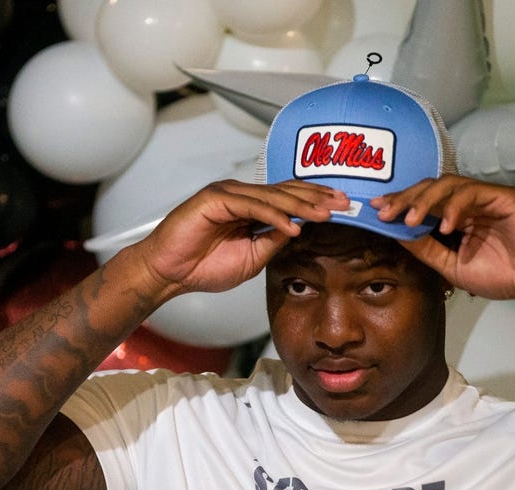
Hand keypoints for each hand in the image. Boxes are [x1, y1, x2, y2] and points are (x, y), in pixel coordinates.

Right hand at [135, 179, 348, 296]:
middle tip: (344, 204)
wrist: (170, 273)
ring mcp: (228, 194)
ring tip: (326, 215)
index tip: (342, 207)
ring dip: (301, 206)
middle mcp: (242, 195)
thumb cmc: (204, 266)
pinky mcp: (215, 199)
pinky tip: (292, 227)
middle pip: (286, 191)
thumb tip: (299, 231)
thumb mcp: (252, 258)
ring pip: (272, 196)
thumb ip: (273, 242)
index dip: (316, 201)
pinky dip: (274, 217)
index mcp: (251, 207)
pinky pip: (251, 206)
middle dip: (317, 198)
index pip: (290, 198)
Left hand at [371, 175, 514, 301]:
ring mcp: (486, 197)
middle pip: (431, 187)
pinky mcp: (504, 197)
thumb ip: (427, 250)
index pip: (424, 201)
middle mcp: (469, 201)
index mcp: (457, 215)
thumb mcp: (452, 266)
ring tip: (410, 219)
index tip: (377, 210)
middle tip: (386, 211)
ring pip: (449, 184)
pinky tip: (446, 226)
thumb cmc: (502, 274)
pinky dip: (456, 207)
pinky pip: (474, 193)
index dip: (401, 202)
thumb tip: (397, 235)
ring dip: (426, 200)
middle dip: (406, 198)